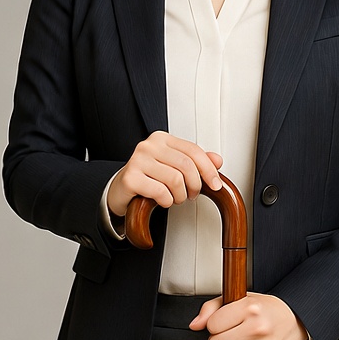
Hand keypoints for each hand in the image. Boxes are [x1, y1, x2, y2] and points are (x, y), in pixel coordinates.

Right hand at [107, 131, 222, 217]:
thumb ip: (195, 161)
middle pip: (186, 165)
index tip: (216, 184)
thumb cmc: (148, 177)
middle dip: (195, 185)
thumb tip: (218, 160)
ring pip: (175, 180)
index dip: (209, 169)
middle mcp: (148, 146)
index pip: (193, 150)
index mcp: (162, 139)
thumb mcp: (173, 167)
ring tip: (175, 198)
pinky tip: (162, 200)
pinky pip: (160, 192)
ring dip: (180, 196)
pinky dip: (166, 201)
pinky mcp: (130, 178)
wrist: (120, 190)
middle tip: (192, 195)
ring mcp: (137, 160)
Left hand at [189, 293, 308, 339]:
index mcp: (250, 308)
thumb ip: (211, 308)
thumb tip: (195, 324)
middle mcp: (258, 328)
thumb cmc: (264, 308)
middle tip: (223, 338)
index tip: (219, 324)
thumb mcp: (239, 298)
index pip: (213, 324)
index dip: (212, 325)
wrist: (293, 318)